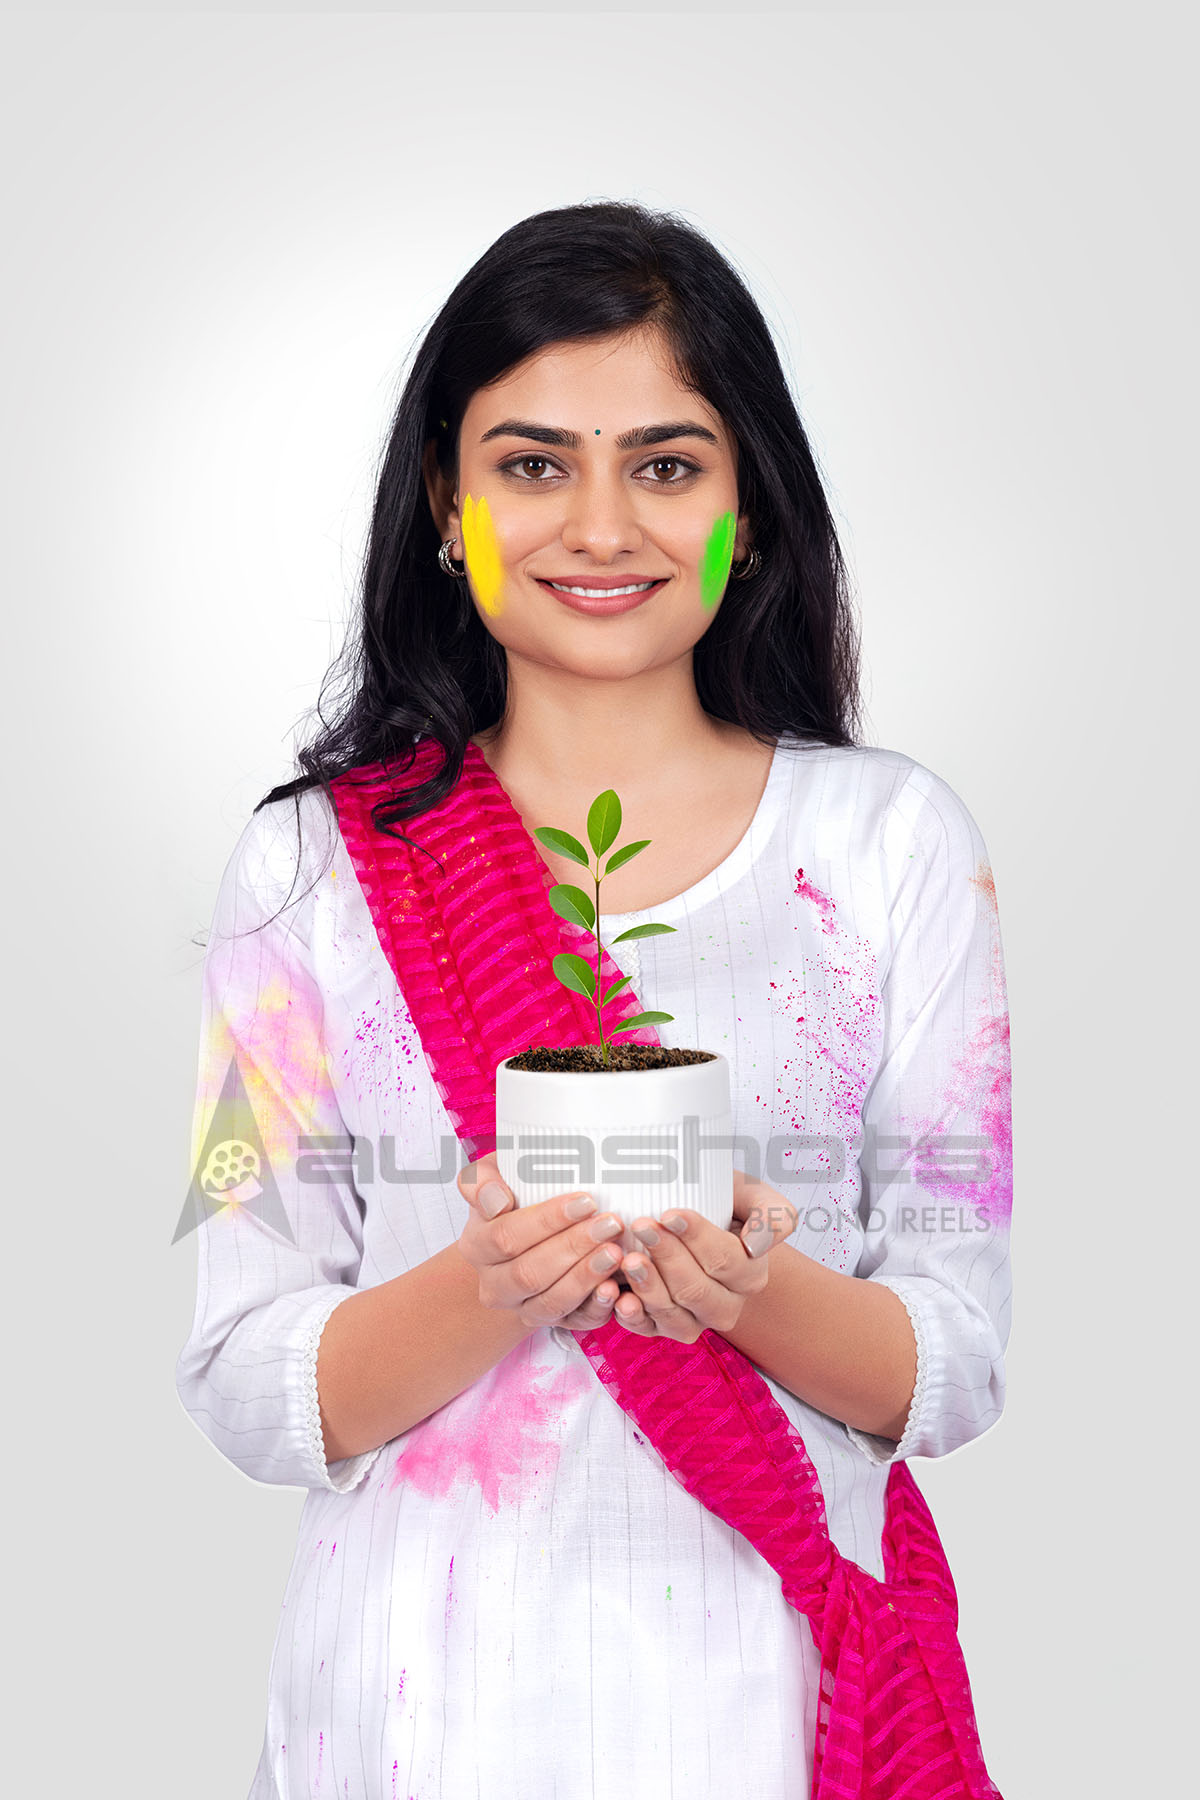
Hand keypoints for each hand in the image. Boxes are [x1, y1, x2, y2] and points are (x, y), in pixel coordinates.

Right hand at [455, 1156, 626, 1333]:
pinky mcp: (554, 1324)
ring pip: (551, 1303)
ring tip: (615, 1252)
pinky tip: (614, 1289)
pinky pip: (574, 1323)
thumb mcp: (491, 1179)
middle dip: (573, 1247)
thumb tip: (497, 1201)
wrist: (524, 1243)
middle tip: (610, 1224)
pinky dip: (596, 1309)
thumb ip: (481, 1182)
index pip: (506, 1236)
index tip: (585, 1200)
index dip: (547, 1220)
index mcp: (477, 1248)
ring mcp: (524, 1309)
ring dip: (585, 1278)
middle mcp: (495, 1286)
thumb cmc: (514, 1199)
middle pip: (529, 1273)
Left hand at [612, 1168, 799, 1342]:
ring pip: (674, 1316)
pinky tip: (620, 1297)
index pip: (724, 1260)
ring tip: (628, 1259)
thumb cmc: (723, 1203)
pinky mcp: (662, 1327)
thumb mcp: (756, 1197)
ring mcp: (694, 1321)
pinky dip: (633, 1317)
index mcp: (750, 1275)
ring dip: (649, 1289)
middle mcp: (725, 1305)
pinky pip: (648, 1330)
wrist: (697, 1220)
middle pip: (697, 1290)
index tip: (670, 1213)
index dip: (697, 1238)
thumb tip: (756, 1246)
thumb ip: (774, 1215)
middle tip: (642, 1226)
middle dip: (668, 1258)